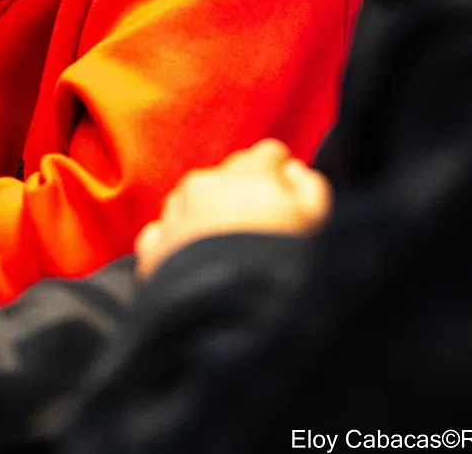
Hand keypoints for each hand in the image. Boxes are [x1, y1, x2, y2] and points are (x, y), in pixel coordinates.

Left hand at [135, 139, 330, 278]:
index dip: (281, 174)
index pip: (268, 154)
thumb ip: (309, 186)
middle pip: (229, 174)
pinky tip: (196, 263)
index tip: (288, 198)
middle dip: (244, 192)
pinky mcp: (154, 246)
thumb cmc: (283, 268)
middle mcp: (205, 184)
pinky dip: (177, 241)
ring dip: (207, 214)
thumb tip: (293, 169)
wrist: (233, 318)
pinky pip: (164, 231)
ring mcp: (175, 213)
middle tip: (261, 231)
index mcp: (248, 174)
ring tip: (228, 253)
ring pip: (192, 199)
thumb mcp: (318, 222)